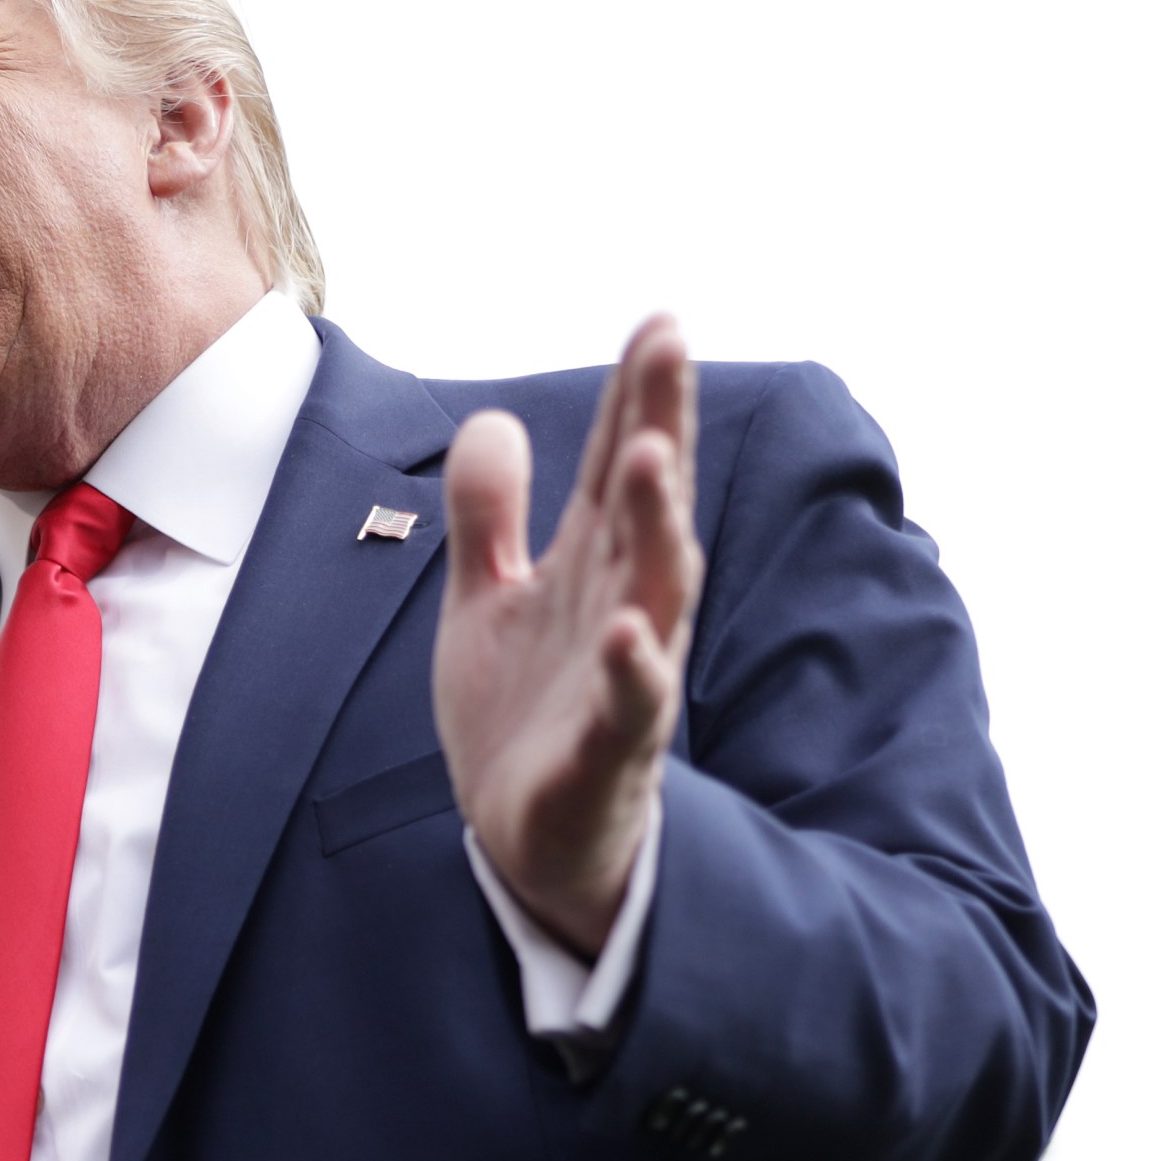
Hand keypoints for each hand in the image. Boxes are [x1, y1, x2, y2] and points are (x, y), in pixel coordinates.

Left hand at [434, 315, 700, 956]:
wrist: (526, 843)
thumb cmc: (525, 713)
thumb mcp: (489, 599)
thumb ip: (490, 515)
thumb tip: (494, 420)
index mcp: (593, 567)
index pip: (620, 465)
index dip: (638, 396)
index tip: (661, 317)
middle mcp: (621, 608)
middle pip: (646, 505)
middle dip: (660, 423)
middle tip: (670, 342)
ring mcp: (621, 681)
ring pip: (652, 592)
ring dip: (657, 525)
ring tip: (654, 456)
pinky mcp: (606, 755)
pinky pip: (629, 709)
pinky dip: (632, 672)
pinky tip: (629, 633)